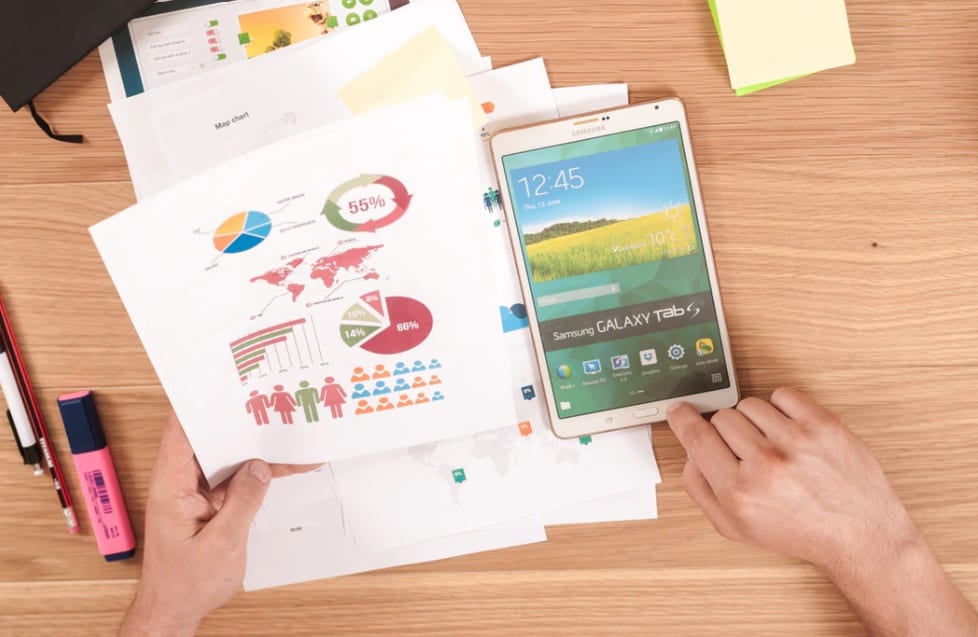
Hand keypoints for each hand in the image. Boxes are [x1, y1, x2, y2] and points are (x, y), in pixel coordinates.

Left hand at [119, 412, 319, 636]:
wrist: (174, 611)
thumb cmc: (185, 584)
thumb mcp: (222, 543)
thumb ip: (244, 501)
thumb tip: (259, 467)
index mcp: (171, 486)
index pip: (180, 432)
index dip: (199, 403)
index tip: (222, 382)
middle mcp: (180, 483)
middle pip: (209, 438)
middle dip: (238, 420)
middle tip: (267, 400)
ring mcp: (196, 492)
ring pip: (228, 457)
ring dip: (256, 447)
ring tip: (288, 430)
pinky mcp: (210, 503)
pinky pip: (236, 478)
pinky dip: (260, 473)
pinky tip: (287, 466)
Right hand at [667, 388, 976, 634]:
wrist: (859, 533)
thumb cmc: (799, 531)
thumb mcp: (735, 528)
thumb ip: (701, 489)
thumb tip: (691, 452)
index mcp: (738, 491)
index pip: (696, 437)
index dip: (682, 419)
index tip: (679, 410)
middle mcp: (765, 464)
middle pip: (721, 418)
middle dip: (727, 431)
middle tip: (745, 450)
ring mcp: (796, 441)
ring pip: (749, 404)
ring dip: (754, 420)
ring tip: (772, 443)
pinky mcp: (822, 425)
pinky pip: (782, 394)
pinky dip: (781, 408)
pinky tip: (789, 431)